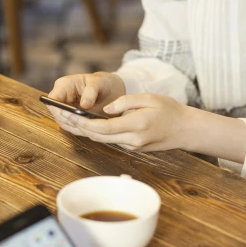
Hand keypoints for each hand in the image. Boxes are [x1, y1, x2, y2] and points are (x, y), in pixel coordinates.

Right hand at [48, 72, 125, 128]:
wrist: (110, 90)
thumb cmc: (103, 82)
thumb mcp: (99, 82)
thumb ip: (91, 92)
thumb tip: (84, 105)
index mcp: (64, 85)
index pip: (52, 99)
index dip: (58, 109)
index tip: (72, 115)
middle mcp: (62, 98)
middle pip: (57, 114)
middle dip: (69, 120)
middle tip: (84, 124)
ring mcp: (66, 110)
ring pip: (64, 123)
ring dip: (75, 126)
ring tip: (89, 128)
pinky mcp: (72, 119)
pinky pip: (72, 127)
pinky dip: (80, 130)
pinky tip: (90, 130)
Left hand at [57, 94, 245, 161]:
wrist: (185, 130)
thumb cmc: (170, 111)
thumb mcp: (148, 98)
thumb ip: (125, 102)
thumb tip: (106, 108)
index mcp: (136, 126)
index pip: (103, 128)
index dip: (83, 123)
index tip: (68, 115)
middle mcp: (132, 140)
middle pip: (98, 137)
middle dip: (77, 127)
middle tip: (60, 116)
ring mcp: (132, 146)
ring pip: (102, 140)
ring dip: (84, 131)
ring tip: (66, 119)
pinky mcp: (132, 148)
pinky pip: (110, 140)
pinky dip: (96, 133)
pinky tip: (84, 125)